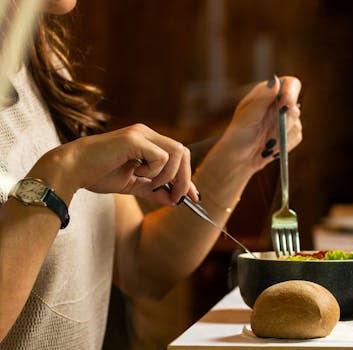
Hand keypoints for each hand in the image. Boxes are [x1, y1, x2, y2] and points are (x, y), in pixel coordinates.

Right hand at [34, 124, 198, 204]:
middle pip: (183, 152)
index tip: (194, 197)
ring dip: (169, 175)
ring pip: (176, 153)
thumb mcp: (132, 185)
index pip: (178, 155)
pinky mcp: (134, 139)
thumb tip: (173, 201)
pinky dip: (154, 171)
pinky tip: (136, 173)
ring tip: (149, 183)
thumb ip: (152, 190)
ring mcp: (141, 133)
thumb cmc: (97, 174)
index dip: (188, 177)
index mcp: (147, 141)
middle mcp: (147, 133)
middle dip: (184, 178)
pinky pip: (161, 157)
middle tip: (176, 198)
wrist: (71, 169)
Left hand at [217, 75, 302, 171]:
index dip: (292, 92)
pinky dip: (284, 144)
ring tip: (265, 141)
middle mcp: (279, 104)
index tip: (287, 104)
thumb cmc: (237, 134)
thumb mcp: (246, 116)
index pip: (290, 84)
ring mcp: (286, 120)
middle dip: (284, 121)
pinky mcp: (290, 135)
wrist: (239, 158)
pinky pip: (296, 137)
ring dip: (281, 135)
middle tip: (270, 132)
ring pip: (297, 124)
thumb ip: (262, 99)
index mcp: (268, 93)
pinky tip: (270, 147)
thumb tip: (275, 81)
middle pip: (295, 106)